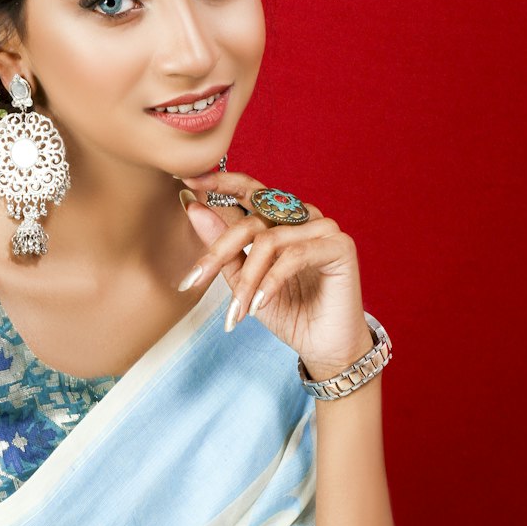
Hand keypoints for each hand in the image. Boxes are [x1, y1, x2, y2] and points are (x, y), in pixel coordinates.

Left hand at [180, 168, 370, 378]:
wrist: (323, 346)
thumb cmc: (288, 312)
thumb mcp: (244, 281)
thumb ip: (223, 247)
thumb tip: (192, 207)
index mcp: (282, 218)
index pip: (249, 189)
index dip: (219, 181)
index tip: (186, 179)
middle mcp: (303, 216)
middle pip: (251, 219)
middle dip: (218, 251)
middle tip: (195, 280)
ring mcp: (324, 228)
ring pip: (269, 241)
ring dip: (246, 280)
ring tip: (237, 311)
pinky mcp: (340, 246)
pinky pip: (294, 255)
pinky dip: (270, 282)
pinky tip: (259, 305)